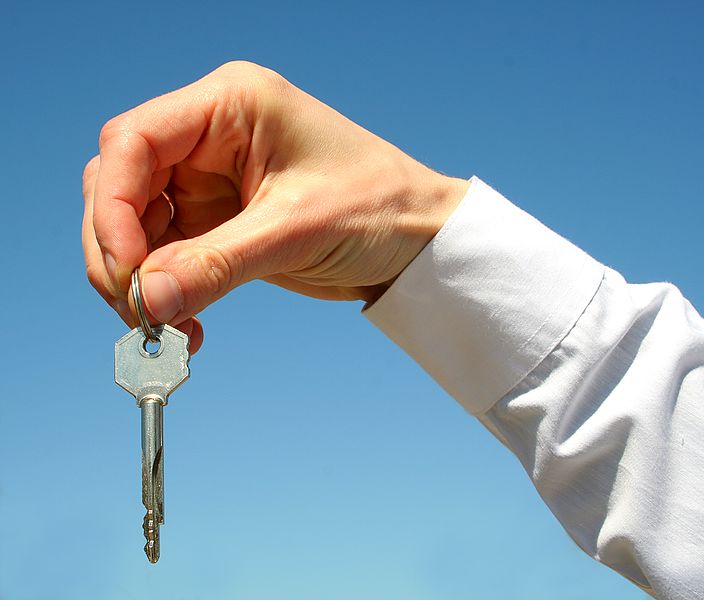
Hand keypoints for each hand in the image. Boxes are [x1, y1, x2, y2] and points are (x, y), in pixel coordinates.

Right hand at [82, 61, 468, 352]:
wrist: (421, 240)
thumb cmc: (380, 206)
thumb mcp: (297, 230)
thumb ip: (216, 264)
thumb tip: (144, 300)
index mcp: (230, 105)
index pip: (134, 141)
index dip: (114, 205)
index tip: (125, 267)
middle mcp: (211, 136)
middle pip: (123, 185)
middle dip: (120, 250)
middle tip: (137, 309)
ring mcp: (212, 179)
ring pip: (139, 227)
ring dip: (140, 281)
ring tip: (165, 327)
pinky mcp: (221, 221)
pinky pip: (170, 256)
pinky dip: (168, 293)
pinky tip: (184, 326)